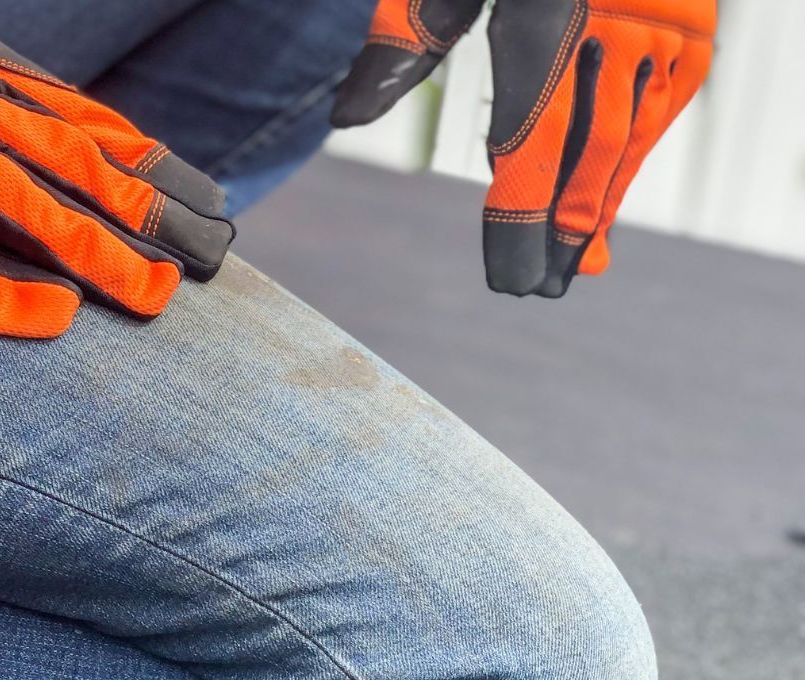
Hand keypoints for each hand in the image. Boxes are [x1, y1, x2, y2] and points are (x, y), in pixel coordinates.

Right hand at [0, 0, 233, 338]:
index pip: (54, 107)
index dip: (119, 143)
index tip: (172, 173)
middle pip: (66, 157)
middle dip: (140, 203)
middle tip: (204, 243)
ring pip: (31, 203)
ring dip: (100, 249)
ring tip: (158, 294)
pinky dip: (2, 292)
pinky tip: (52, 320)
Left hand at [332, 0, 714, 296]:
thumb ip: (403, 34)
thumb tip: (345, 116)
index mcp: (542, 15)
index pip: (531, 137)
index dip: (521, 214)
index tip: (509, 277)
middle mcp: (614, 23)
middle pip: (589, 149)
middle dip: (565, 226)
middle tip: (541, 291)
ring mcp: (664, 23)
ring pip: (633, 133)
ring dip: (605, 202)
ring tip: (581, 265)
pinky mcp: (694, 26)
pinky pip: (666, 104)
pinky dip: (636, 153)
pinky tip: (611, 198)